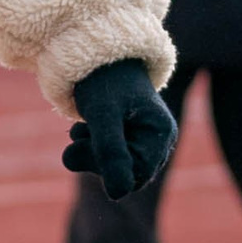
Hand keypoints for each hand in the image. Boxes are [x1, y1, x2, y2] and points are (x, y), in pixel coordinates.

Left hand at [62, 59, 176, 199]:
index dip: (105, 166)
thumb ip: (109, 152)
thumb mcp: (102, 114)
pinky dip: (90, 144)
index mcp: (161, 133)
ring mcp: (142, 137)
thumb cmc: (101, 78)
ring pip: (112, 166)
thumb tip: (117, 194)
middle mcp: (157, 139)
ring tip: (83, 125)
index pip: (134, 176)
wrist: (91, 48)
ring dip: (90, 150)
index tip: (85, 140)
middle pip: (125, 175)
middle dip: (96, 158)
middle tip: (80, 132)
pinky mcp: (125, 135)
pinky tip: (85, 125)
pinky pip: (105, 155)